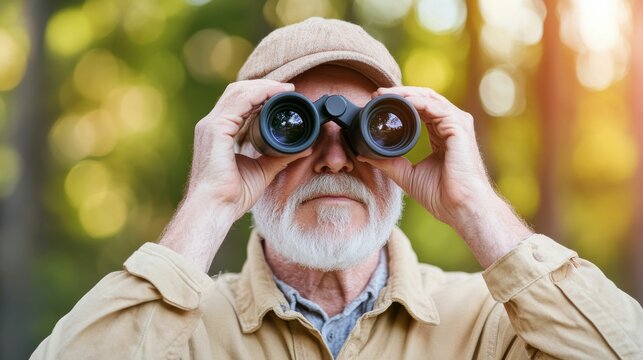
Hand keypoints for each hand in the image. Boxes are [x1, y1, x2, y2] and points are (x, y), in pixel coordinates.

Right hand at [160, 79, 309, 270]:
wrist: (216, 208)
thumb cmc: (232, 195)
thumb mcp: (262, 170)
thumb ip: (280, 157)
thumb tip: (303, 148)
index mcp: (218, 133)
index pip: (238, 103)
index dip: (260, 94)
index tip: (284, 95)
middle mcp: (211, 125)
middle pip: (237, 92)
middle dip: (263, 86)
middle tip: (288, 89)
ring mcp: (211, 126)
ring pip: (238, 92)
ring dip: (263, 87)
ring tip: (284, 89)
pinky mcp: (215, 130)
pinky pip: (238, 102)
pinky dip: (257, 94)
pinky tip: (273, 94)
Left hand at [358, 86, 531, 267]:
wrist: (460, 208)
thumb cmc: (441, 196)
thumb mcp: (406, 175)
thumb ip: (387, 162)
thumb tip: (364, 155)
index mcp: (442, 134)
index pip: (420, 109)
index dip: (399, 102)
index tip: (377, 102)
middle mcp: (451, 125)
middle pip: (424, 99)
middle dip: (400, 93)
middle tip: (377, 93)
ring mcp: (458, 124)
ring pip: (429, 98)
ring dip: (406, 94)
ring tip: (385, 94)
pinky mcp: (460, 127)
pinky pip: (436, 108)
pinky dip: (418, 102)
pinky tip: (403, 101)